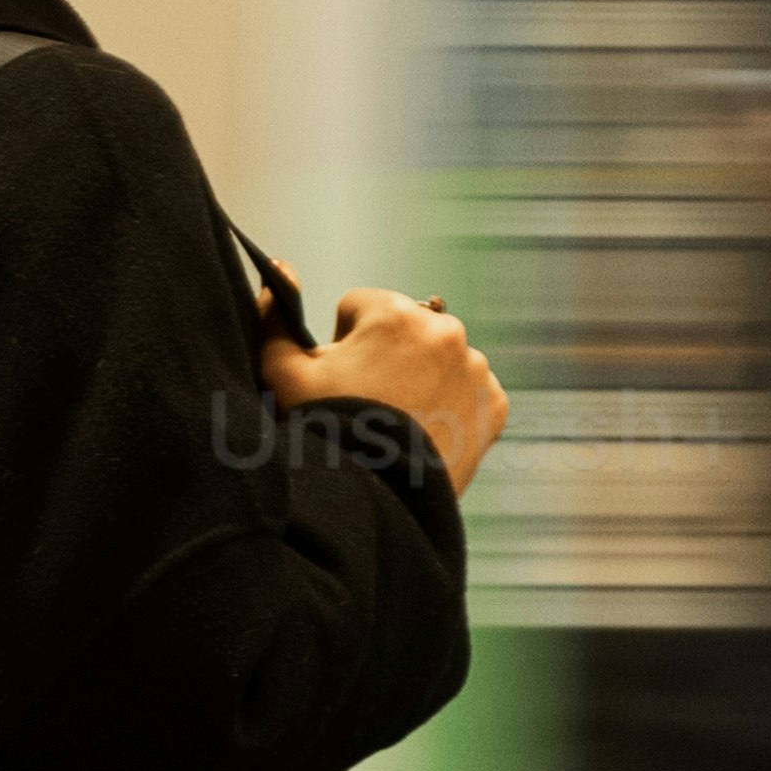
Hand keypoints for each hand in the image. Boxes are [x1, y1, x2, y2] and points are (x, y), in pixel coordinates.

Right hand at [261, 282, 509, 498]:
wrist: (373, 502)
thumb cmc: (325, 434)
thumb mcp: (282, 374)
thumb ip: (275, 316)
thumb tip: (280, 267)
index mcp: (396, 313)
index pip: (360, 307)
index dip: (341, 344)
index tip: (341, 380)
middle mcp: (446, 331)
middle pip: (405, 330)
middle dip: (386, 356)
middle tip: (369, 403)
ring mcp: (477, 370)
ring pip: (439, 359)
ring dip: (421, 377)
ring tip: (397, 421)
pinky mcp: (496, 406)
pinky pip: (470, 391)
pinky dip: (452, 405)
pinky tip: (425, 431)